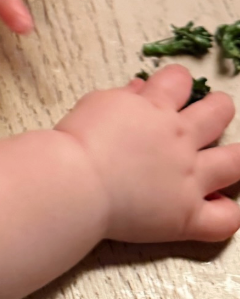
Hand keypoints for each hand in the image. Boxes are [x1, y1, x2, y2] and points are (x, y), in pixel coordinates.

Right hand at [56, 65, 239, 243]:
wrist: (76, 183)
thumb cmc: (76, 142)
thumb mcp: (96, 104)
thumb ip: (124, 96)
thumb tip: (141, 88)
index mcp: (156, 108)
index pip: (179, 80)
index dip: (177, 80)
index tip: (171, 87)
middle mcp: (180, 139)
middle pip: (217, 113)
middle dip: (218, 108)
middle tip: (211, 113)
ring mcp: (189, 178)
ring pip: (235, 162)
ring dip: (239, 156)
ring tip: (236, 155)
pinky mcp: (187, 215)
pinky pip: (224, 219)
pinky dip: (227, 213)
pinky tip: (217, 206)